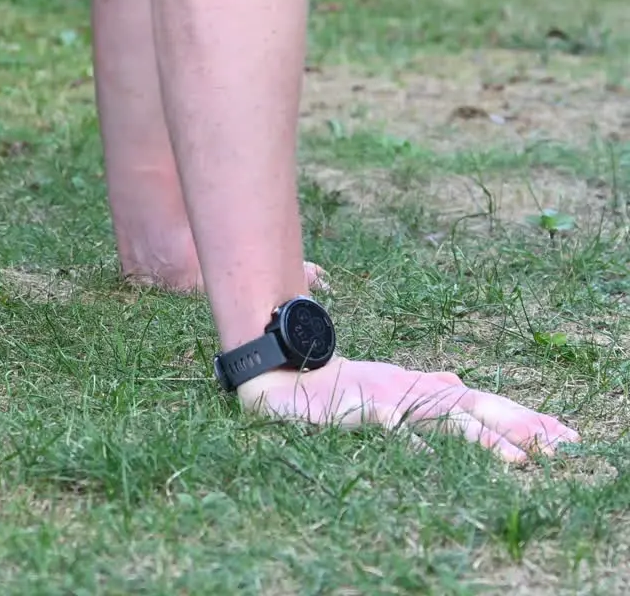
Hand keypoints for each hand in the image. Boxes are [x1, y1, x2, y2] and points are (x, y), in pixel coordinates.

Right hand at [236, 355, 579, 461]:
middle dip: (516, 426)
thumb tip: (457, 380)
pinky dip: (408, 435)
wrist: (278, 376)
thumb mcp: (382, 386)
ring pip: (440, 418)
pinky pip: (388, 424)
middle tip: (558, 446)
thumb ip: (420, 384)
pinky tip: (431, 451)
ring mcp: (383, 398)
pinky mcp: (356, 409)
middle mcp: (408, 388)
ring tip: (516, 461)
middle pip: (472, 407)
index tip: (560, 435)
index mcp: (417, 385)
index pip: (477, 400)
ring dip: (480, 439)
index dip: (519, 416)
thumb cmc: (329, 386)